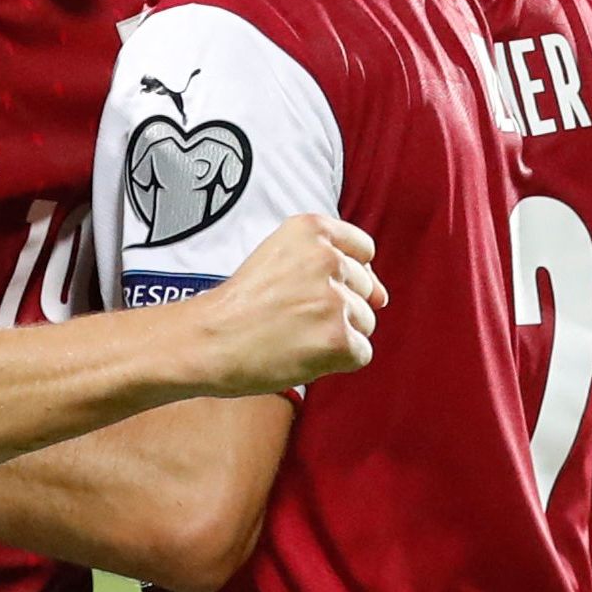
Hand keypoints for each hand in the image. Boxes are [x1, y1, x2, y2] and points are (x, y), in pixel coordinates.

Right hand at [189, 214, 385, 395]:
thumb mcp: (278, 255)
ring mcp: (335, 299)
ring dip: (337, 334)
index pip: (363, 249)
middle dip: (339, 307)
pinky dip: (336, 361)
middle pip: (365, 289)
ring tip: (295, 335)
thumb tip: (383, 296)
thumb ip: (331, 262)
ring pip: (365, 323)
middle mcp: (327, 258)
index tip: (318, 289)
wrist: (208, 340)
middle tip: (294, 316)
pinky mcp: (338, 338)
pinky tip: (302, 353)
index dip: (344, 275)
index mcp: (311, 229)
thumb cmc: (238, 305)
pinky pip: (361, 354)